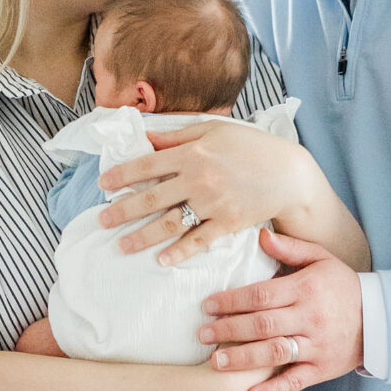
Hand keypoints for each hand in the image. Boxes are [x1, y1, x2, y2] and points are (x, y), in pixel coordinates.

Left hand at [98, 123, 306, 261]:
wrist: (289, 174)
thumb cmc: (251, 147)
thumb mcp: (214, 130)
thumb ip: (177, 135)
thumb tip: (145, 138)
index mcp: (193, 153)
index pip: (148, 164)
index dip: (122, 175)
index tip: (102, 185)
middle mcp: (199, 179)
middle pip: (152, 197)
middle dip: (123, 210)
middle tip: (101, 222)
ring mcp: (213, 204)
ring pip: (170, 222)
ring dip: (143, 236)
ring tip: (122, 246)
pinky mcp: (228, 223)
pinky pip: (199, 240)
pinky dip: (180, 251)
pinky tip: (162, 260)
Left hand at [198, 230, 363, 390]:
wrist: (381, 319)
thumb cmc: (343, 287)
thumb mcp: (322, 259)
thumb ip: (290, 249)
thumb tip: (260, 235)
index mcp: (306, 289)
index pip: (262, 294)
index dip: (232, 301)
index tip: (208, 306)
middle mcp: (311, 317)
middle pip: (263, 324)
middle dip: (229, 329)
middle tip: (202, 334)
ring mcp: (317, 345)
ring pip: (276, 352)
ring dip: (243, 359)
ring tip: (216, 362)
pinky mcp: (322, 368)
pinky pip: (296, 381)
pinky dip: (273, 390)